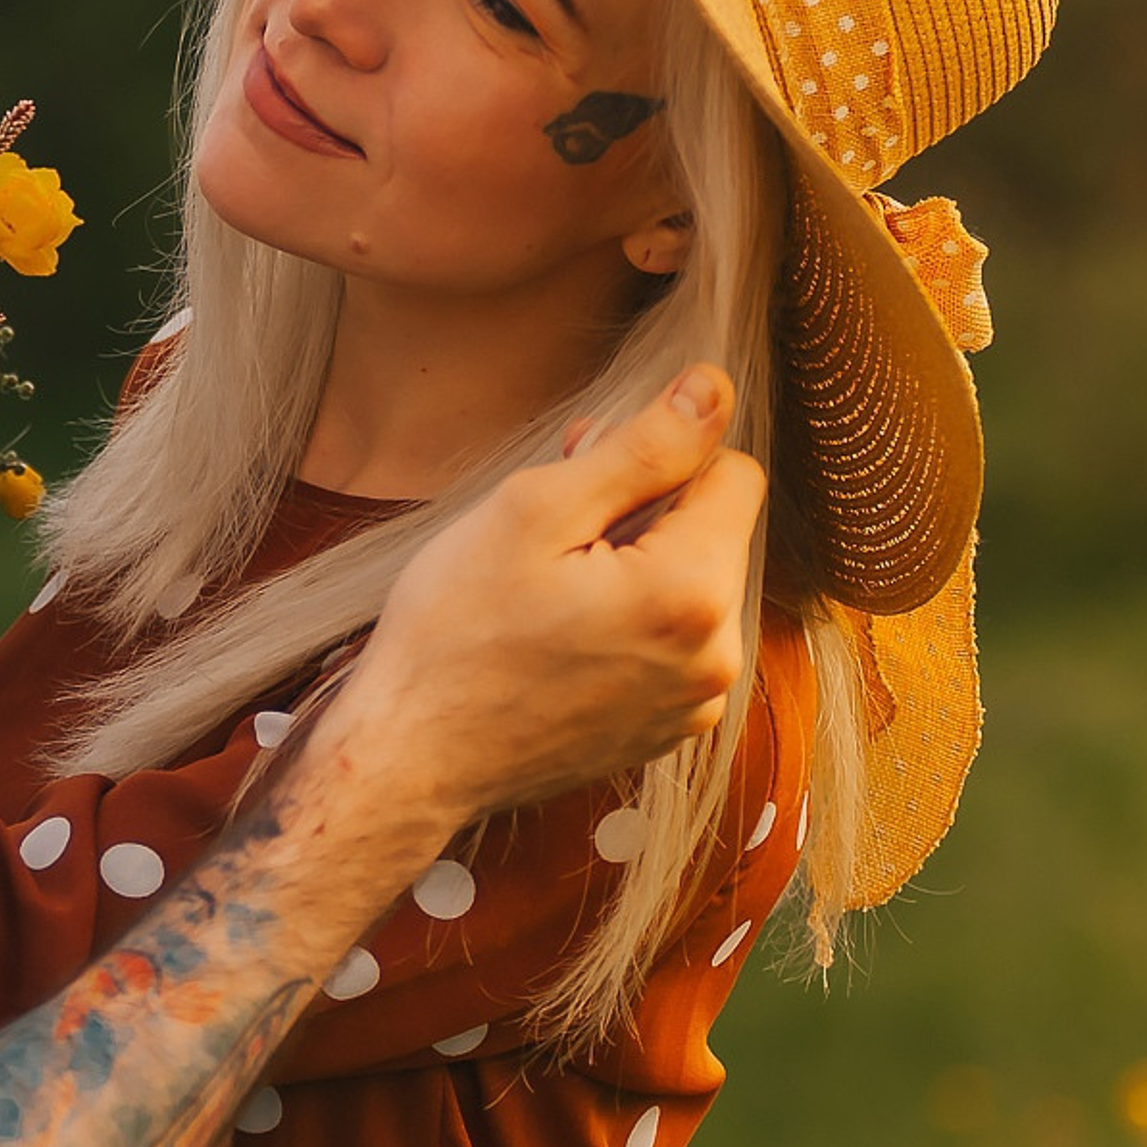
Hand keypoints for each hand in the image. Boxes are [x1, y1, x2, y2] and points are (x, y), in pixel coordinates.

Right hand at [321, 364, 756, 845]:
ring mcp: (696, 704)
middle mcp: (718, 658)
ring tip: (547, 583)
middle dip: (644, 510)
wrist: (410, 758)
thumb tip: (714, 389)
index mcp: (692, 593)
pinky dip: (628, 621)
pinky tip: (557, 633)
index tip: (585, 476)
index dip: (660, 455)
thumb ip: (642, 447)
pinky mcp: (669, 730)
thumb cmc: (454, 630)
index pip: (735, 471)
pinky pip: (674, 642)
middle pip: (714, 530)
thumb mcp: (535, 510)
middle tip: (549, 527)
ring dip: (635, 565)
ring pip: (691, 584)